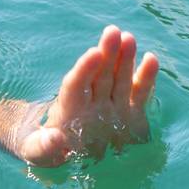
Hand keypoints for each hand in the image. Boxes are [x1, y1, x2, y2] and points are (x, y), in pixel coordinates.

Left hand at [18, 26, 157, 166]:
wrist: (66, 157)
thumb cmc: (45, 152)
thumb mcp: (37, 153)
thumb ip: (42, 147)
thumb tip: (53, 138)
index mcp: (68, 111)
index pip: (75, 86)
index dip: (84, 70)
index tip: (93, 53)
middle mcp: (91, 104)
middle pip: (98, 75)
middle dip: (106, 54)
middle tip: (112, 32)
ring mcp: (111, 107)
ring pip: (118, 78)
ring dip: (124, 59)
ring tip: (128, 37)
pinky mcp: (130, 114)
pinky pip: (138, 93)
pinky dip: (145, 78)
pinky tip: (151, 59)